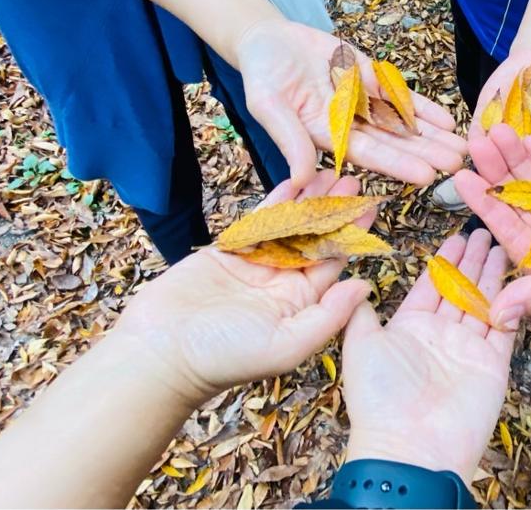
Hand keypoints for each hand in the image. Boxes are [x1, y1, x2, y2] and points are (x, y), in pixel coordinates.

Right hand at [115, 170, 374, 405]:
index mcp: (300, 306)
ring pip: (287, 227)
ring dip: (307, 201)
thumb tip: (367, 286)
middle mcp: (280, 285)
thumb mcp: (287, 345)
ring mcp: (254, 267)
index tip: (369, 206)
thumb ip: (328, 316)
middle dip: (332, 210)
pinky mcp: (226, 254)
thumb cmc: (225, 358)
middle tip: (352, 178)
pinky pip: (256, 224)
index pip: (333, 263)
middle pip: (314, 239)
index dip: (351, 234)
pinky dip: (274, 203)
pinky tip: (292, 182)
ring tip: (327, 172)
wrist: (162, 353)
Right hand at [235, 19, 466, 188]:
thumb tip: (300, 179)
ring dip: (432, 135)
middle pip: (393, 142)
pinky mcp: (370, 80)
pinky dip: (423, 108)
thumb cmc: (262, 75)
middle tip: (458, 163)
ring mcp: (363, 103)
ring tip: (462, 146)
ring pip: (402, 123)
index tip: (426, 176)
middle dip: (425, 152)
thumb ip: (288, 139)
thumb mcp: (268, 105)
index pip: (367, 154)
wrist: (268, 41)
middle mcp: (350, 126)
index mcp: (326, 137)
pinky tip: (447, 120)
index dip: (397, 164)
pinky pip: (400, 96)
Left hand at [341, 230, 514, 483]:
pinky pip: (505, 326)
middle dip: (472, 260)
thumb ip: (361, 314)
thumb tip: (356, 287)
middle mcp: (440, 335)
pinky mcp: (492, 363)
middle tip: (485, 230)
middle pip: (460, 289)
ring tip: (501, 244)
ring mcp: (468, 349)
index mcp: (409, 327)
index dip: (444, 261)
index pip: (431, 285)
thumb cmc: (379, 397)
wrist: (411, 445)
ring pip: (485, 301)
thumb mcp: (360, 346)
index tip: (456, 235)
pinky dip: (512, 303)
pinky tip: (517, 277)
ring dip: (493, 274)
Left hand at [469, 49, 530, 170]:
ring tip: (489, 159)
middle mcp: (520, 149)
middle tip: (504, 177)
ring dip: (489, 156)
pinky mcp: (485, 119)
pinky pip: (478, 130)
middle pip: (513, 167)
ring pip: (493, 152)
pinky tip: (475, 143)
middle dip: (509, 170)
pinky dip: (477, 136)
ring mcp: (501, 135)